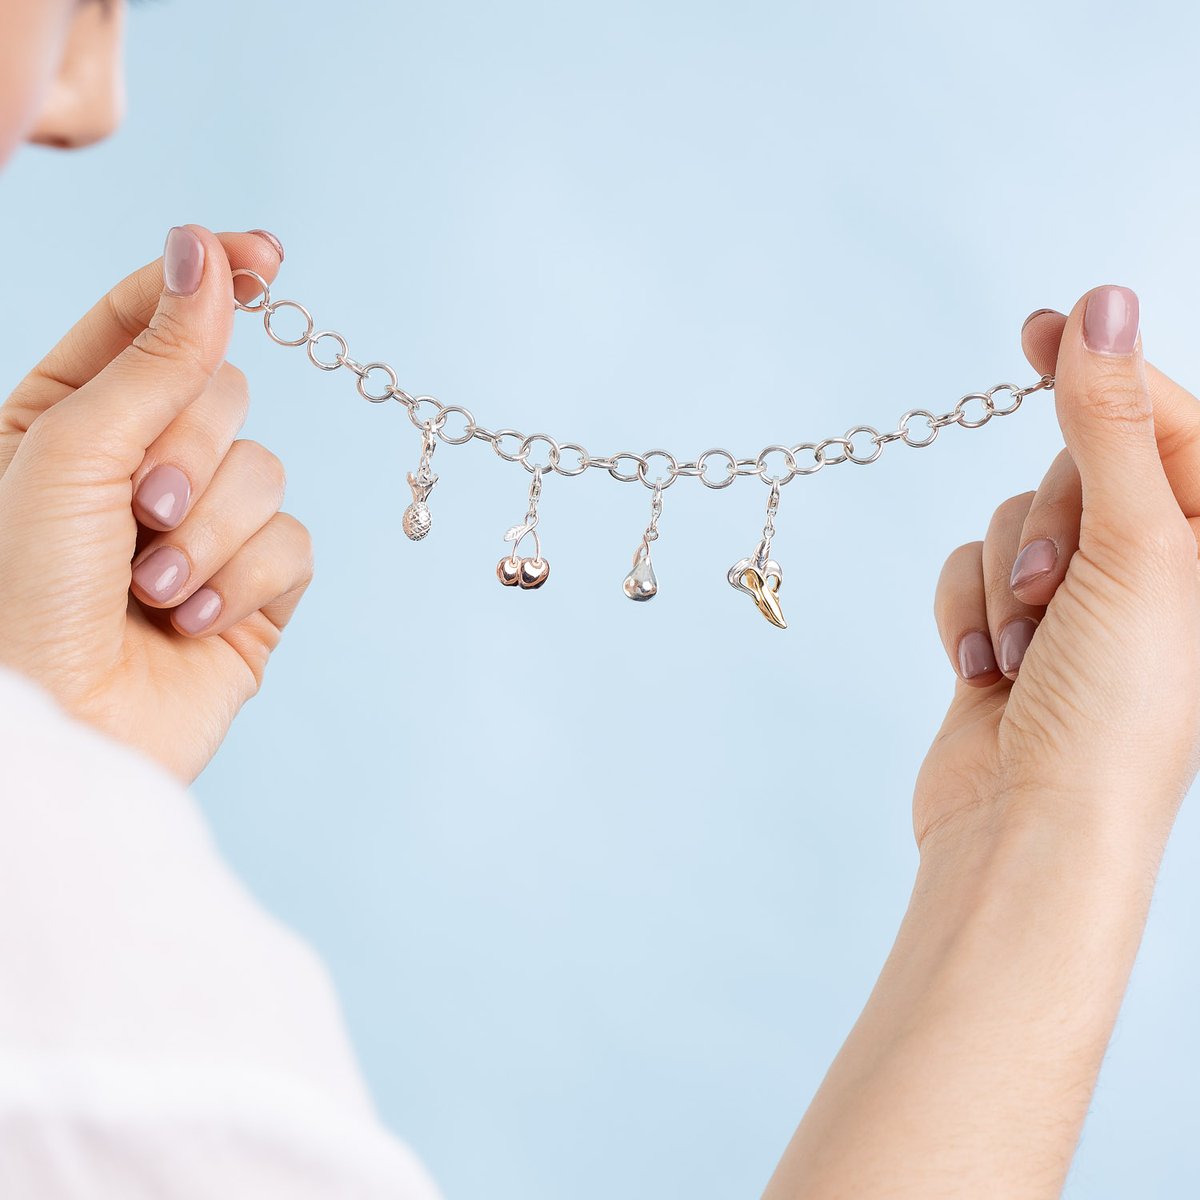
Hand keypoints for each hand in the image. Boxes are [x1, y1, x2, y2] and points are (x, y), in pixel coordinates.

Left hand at [0, 226, 311, 781]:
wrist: (60, 728)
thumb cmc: (23, 593)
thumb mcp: (72, 450)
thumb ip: (158, 355)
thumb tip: (211, 253)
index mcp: (73, 416)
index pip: (153, 318)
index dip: (208, 279)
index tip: (262, 256)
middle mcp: (142, 467)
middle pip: (225, 395)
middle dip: (188, 454)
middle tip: (138, 513)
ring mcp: (203, 530)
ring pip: (265, 470)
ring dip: (209, 531)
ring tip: (151, 585)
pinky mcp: (253, 590)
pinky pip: (294, 542)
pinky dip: (243, 580)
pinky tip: (189, 620)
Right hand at [916, 284, 1199, 859]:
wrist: (1030, 830)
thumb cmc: (1118, 713)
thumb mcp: (1133, 550)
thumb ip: (1111, 423)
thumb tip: (1104, 306)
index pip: (1163, 421)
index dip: (1106, 371)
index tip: (1040, 328)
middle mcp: (1153, 571)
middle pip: (1076, 469)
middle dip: (1049, 528)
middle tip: (1056, 591)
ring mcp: (1077, 604)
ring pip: (1012, 522)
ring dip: (1003, 585)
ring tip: (1025, 654)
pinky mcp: (1009, 631)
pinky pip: (967, 571)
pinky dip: (965, 615)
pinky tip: (986, 672)